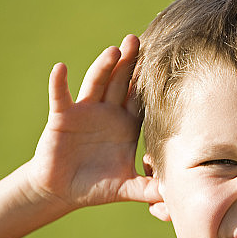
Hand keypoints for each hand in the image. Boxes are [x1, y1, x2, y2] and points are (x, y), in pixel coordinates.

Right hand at [26, 34, 160, 209]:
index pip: (142, 98)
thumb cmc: (97, 186)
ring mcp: (85, 111)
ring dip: (104, 66)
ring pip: (97, 83)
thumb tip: (176, 197)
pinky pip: (61, 96)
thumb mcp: (127, 188)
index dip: (151, 82)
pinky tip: (61, 68)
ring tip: (114, 51)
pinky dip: (60, 82)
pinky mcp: (62, 116)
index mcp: (127, 124)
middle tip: (139, 40)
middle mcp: (108, 111)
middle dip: (130, 62)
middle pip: (121, 82)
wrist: (63, 190)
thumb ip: (150, 189)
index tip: (165, 60)